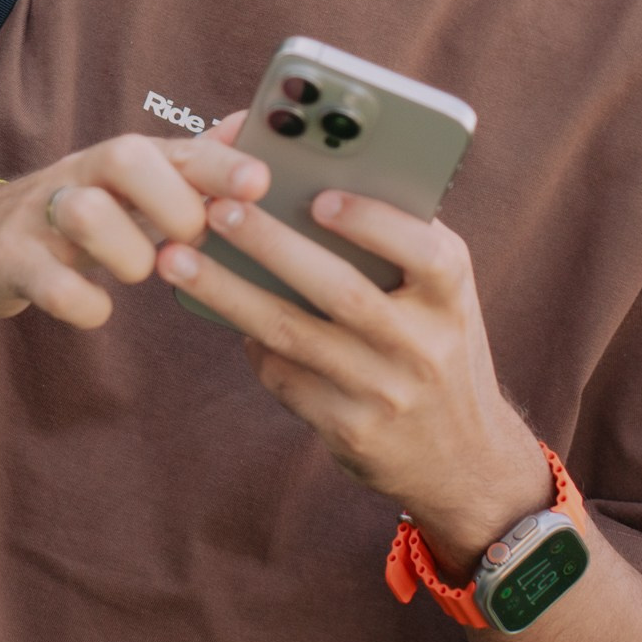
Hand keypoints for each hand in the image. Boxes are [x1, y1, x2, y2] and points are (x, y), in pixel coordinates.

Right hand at [0, 116, 266, 327]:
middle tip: (187, 239)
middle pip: (126, 156)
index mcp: (120, 160)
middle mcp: (82, 176)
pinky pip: (50, 283)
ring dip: (127, 253)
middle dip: (172, 202)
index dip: (219, 163)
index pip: (176, 146)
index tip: (260, 184)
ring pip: (86, 213)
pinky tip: (97, 309)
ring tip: (138, 271)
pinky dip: (82, 303)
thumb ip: (191, 159)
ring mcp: (42, 217)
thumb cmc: (74, 213)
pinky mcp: (11, 261)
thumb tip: (250, 122)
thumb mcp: (132, 184)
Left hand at [156, 183, 552, 577]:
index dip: (374, 223)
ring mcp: (386, 392)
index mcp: (452, 295)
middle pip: (340, 291)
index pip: (425, 252)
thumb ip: (398, 246)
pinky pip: (284, 376)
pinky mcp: (349, 429)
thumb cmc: (436, 345)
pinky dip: (250, 341)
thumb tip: (308, 182)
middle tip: (215, 210)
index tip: (319, 197)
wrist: (464, 459)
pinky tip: (220, 310)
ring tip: (177, 258)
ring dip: (229, 293)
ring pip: (294, 334)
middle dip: (271, 246)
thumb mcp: (441, 297)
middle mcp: (424, 345)